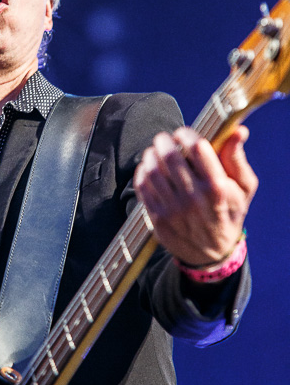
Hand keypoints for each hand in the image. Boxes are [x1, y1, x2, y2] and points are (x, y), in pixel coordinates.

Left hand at [134, 126, 257, 265]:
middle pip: (171, 157)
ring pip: (153, 170)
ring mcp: (174, 210)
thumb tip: (238, 130)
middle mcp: (194, 199)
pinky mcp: (157, 218)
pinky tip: (148, 167)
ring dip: (151, 154)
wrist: (210, 253)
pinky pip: (142, 186)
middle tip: (165, 139)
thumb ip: (237, 158)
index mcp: (217, 189)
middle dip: (165, 141)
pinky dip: (142, 171)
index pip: (198, 149)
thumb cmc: (228, 212)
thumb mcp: (242, 188)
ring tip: (155, 151)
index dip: (186, 135)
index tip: (183, 133)